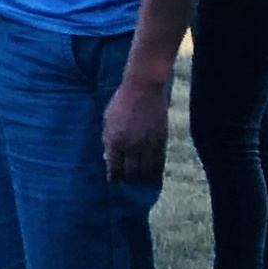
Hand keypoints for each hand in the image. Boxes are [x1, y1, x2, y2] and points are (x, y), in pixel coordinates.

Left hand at [100, 72, 171, 187]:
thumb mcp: (108, 119)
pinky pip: (159, 163)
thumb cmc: (121, 101)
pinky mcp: (161, 140)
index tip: (115, 181)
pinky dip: (156, 172)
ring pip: (146, 172)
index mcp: (113, 140)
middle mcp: (130, 145)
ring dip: (143, 179)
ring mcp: (146, 144)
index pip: (114, 169)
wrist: (143, 87)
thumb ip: (107, 139)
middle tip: (129, 181)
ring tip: (141, 180)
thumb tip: (107, 159)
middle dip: (129, 180)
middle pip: (130, 174)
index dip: (114, 179)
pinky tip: (154, 175)